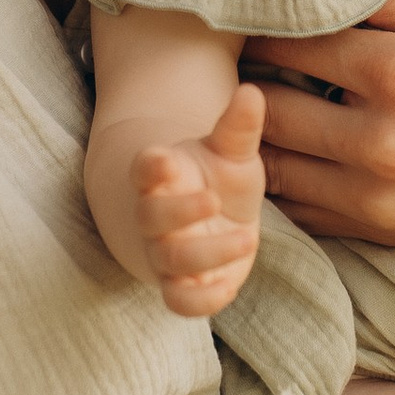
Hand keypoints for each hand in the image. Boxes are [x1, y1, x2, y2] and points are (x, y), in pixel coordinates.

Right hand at [131, 84, 265, 315]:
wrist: (201, 224)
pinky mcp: (182, 286)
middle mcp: (154, 216)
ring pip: (169, 261)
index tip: (166, 158)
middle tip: (213, 199)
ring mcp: (164, 253)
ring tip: (246, 239)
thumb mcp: (230, 151)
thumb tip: (251, 91)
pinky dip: (203, 300)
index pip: (143, 167)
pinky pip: (180, 302)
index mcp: (159, 175)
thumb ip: (238, 126)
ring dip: (204, 254)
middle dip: (179, 212)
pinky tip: (231, 284)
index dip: (150, 165)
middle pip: (150, 217)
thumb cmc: (215, 179)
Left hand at [242, 0, 394, 257]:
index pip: (290, 41)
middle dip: (247, 79)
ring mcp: (376, 197)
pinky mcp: (381, 234)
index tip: (253, 14)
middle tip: (242, 61)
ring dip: (255, 135)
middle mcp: (379, 141)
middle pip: (264, 107)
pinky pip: (298, 211)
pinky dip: (282, 183)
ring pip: (271, 164)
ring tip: (259, 107)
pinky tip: (292, 154)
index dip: (263, 25)